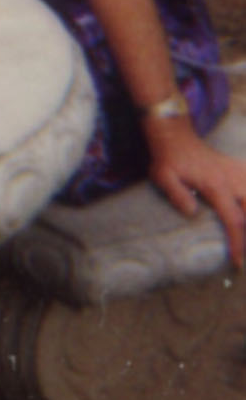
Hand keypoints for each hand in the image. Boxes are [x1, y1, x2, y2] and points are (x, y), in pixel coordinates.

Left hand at [143, 115, 245, 266]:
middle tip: (244, 253)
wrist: (176, 137)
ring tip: (244, 237)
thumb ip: (176, 195)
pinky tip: (245, 207)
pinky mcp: (241, 170)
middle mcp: (234, 180)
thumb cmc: (169, 160)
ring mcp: (240, 173)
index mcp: (216, 186)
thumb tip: (192, 214)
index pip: (234, 220)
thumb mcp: (163, 176)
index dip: (238, 242)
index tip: (238, 261)